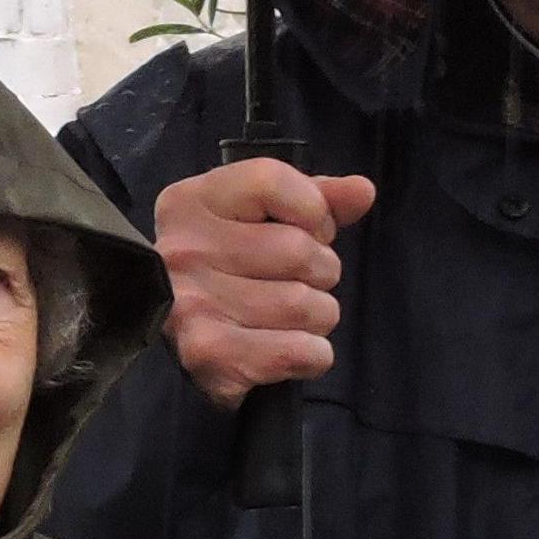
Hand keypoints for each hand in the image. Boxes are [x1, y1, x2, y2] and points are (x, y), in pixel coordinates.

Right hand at [155, 159, 379, 411]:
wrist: (175, 326)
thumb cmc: (230, 267)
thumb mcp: (263, 216)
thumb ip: (315, 197)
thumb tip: (363, 191)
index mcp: (191, 202)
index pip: (271, 181)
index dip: (312, 209)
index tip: (308, 231)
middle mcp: (184, 250)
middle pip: (298, 250)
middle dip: (320, 270)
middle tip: (296, 281)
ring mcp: (193, 305)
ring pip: (307, 305)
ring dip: (317, 315)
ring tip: (290, 317)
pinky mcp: (209, 357)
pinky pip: (304, 351)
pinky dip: (312, 354)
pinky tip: (288, 349)